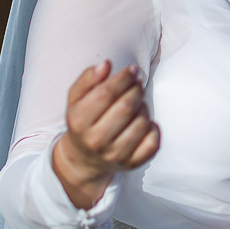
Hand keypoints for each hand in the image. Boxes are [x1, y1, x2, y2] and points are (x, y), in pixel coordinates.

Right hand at [52, 61, 159, 208]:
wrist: (84, 159)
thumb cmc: (83, 121)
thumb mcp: (76, 99)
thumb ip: (88, 78)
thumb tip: (106, 64)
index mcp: (78, 122)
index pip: (105, 94)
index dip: (123, 78)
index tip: (132, 70)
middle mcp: (95, 141)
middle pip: (126, 107)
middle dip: (136, 90)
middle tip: (137, 85)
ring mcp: (115, 155)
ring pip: (141, 122)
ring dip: (143, 107)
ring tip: (136, 104)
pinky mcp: (131, 164)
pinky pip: (152, 142)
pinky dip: (153, 128)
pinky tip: (143, 122)